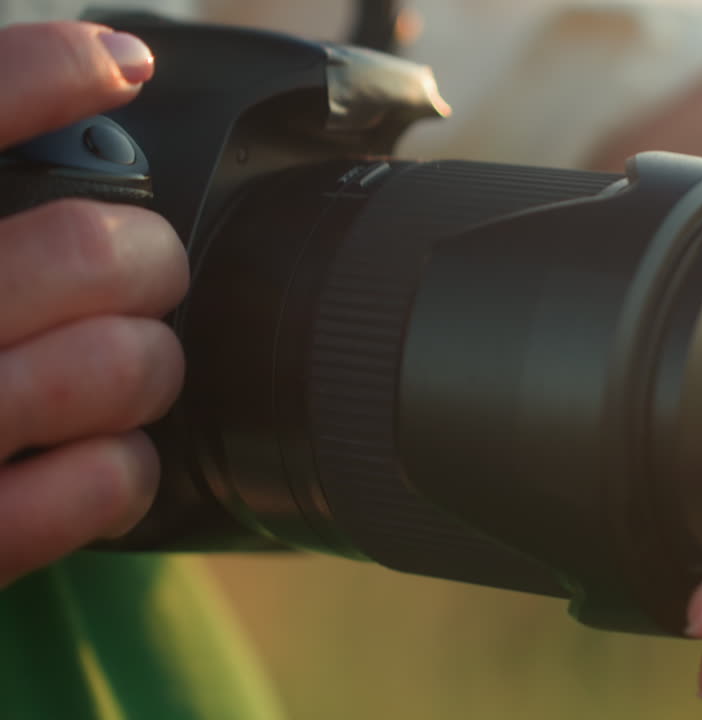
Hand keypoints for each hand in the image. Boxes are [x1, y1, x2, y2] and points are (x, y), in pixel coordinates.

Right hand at [0, 22, 187, 586]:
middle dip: (148, 259)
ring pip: (123, 364)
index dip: (47, 72)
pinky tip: (96, 458)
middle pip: (93, 251)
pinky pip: (108, 482)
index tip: (119, 66)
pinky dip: (127, 468)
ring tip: (115, 370)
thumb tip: (94, 75)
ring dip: (145, 365)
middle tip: (140, 271)